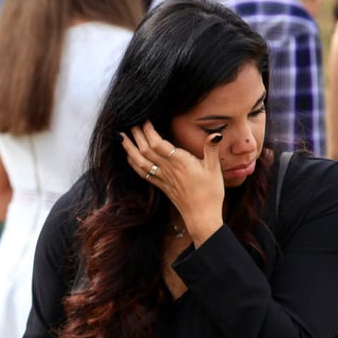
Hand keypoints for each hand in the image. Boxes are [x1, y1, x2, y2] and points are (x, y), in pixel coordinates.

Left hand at [120, 121, 224, 244]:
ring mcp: (162, 178)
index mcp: (181, 162)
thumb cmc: (210, 193)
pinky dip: (133, 163)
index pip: (158, 144)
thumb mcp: (215, 169)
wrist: (202, 216)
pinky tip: (129, 156)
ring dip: (130, 148)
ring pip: (140, 161)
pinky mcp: (161, 186)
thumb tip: (216, 133)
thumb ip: (211, 149)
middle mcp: (168, 169)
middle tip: (130, 122)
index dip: (149, 132)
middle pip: (146, 150)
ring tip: (121, 136)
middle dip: (136, 135)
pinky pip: (143, 173)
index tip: (145, 120)